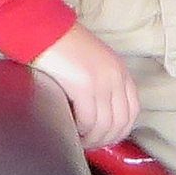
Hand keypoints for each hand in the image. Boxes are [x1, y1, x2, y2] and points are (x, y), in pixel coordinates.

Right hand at [29, 23, 141, 146]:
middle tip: (87, 145)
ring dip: (91, 139)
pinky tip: (70, 129)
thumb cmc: (61, 47)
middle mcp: (116, 77)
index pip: (132, 111)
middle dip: (104, 140)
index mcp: (120, 71)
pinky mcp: (84, 85)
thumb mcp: (92, 64)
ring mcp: (102, 81)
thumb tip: (97, 117)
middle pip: (120, 123)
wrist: (42, 29)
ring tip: (77, 141)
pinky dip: (80, 130)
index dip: (119, 131)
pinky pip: (88, 120)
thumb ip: (101, 85)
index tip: (103, 138)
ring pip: (104, 126)